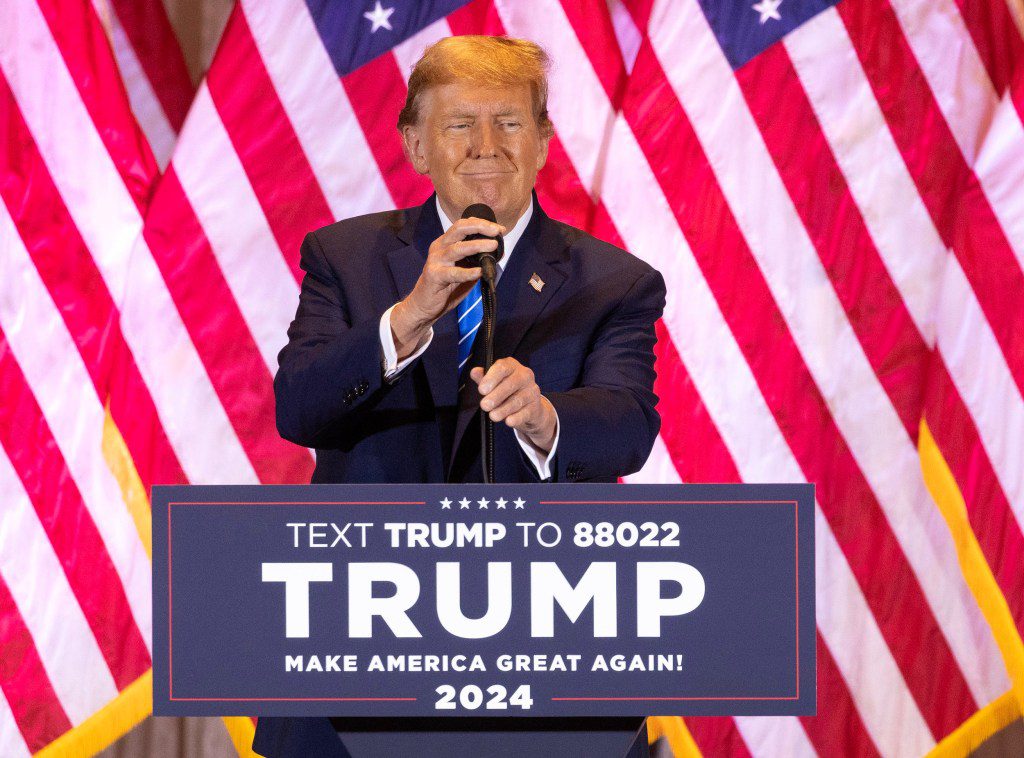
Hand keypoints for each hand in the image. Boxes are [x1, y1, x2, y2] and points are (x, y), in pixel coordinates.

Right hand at [391, 217, 504, 358]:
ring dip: (477, 245)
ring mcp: (435, 261)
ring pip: (457, 248)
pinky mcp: (434, 276)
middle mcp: (439, 248)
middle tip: (497, 231)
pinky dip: (468, 272)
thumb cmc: (444, 287)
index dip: (481, 224)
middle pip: (459, 229)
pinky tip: (480, 272)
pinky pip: (454, 273)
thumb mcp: (461, 268)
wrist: (422, 306)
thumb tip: (496, 254)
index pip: (463, 225)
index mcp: (445, 243)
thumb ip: (475, 260)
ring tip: (493, 246)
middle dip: (480, 227)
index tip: (499, 229)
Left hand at [470, 359, 556, 452]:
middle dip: (495, 396)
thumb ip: (483, 378)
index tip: (481, 390)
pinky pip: (525, 413)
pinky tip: (508, 421)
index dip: (491, 378)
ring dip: (503, 409)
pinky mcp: (536, 407)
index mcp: (512, 366)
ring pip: (517, 400)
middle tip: (484, 405)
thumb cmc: (507, 392)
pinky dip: (516, 418)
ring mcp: (532, 391)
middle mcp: (525, 375)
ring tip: (493, 416)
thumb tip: (474, 372)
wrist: (528, 408)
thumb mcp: (493, 384)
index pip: (502, 367)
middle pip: (510, 384)